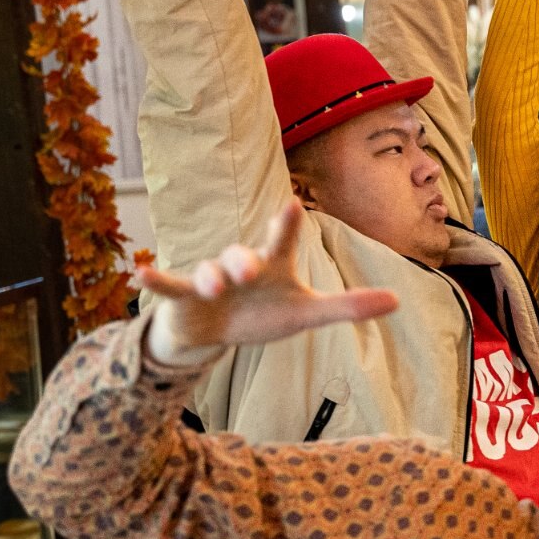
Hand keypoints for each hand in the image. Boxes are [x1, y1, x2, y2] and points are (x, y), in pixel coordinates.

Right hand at [138, 201, 398, 367]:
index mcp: (271, 266)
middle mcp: (240, 267)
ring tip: (215, 288)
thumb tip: (398, 300)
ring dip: (210, 277)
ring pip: (208, 272)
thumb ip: (348, 307)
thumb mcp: (307, 314)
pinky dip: (156, 281)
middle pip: (241, 256)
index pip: (281, 243)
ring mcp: (211, 280)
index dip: (286, 226)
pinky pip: (171, 287)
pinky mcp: (185, 299)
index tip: (292, 205)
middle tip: (249, 270)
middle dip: (243, 260)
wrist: (219, 333)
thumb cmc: (266, 314)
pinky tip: (139, 275)